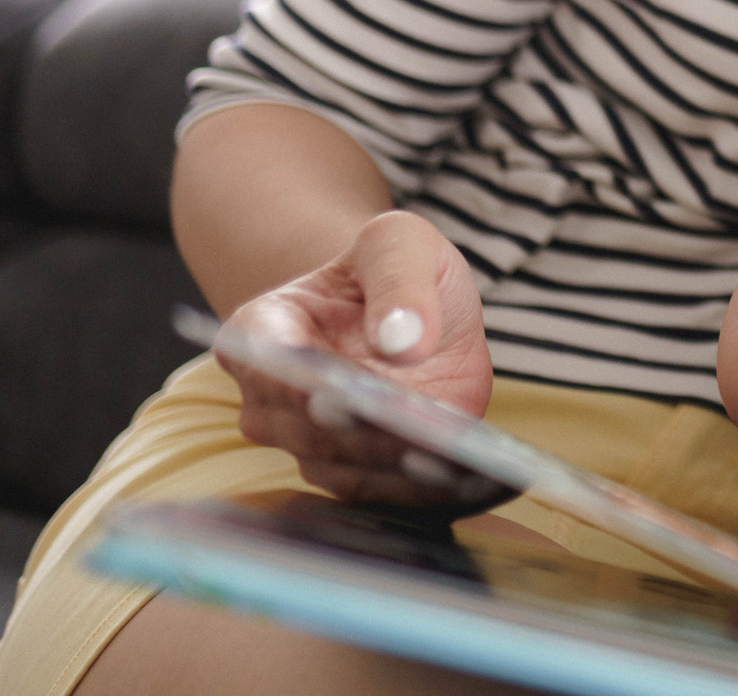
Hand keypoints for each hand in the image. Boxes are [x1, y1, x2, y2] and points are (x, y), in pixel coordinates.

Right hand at [215, 209, 503, 509]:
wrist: (417, 309)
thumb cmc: (396, 269)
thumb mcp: (402, 244)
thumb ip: (399, 280)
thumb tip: (402, 340)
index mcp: (262, 331)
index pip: (271, 362)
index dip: (302, 383)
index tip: (337, 396)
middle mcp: (274, 400)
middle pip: (311, 428)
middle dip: (362, 436)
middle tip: (411, 438)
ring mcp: (314, 444)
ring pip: (348, 469)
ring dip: (397, 471)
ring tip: (451, 463)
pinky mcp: (363, 472)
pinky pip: (388, 492)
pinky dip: (427, 489)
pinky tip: (474, 480)